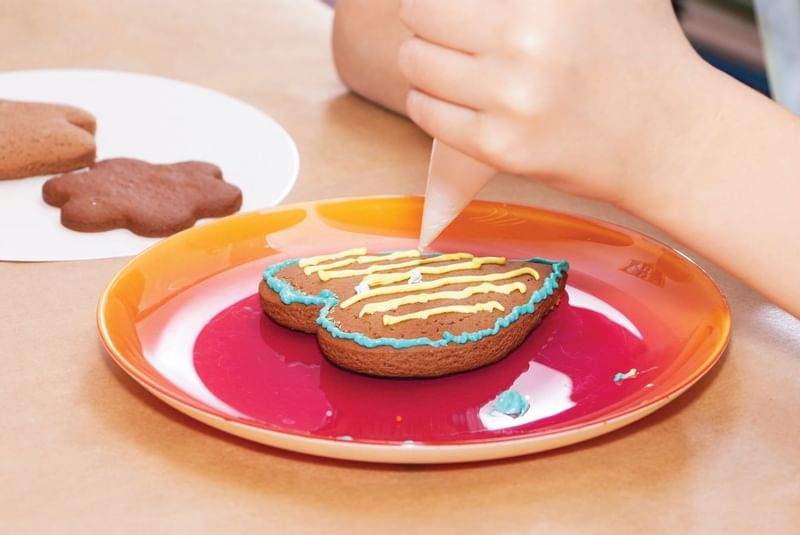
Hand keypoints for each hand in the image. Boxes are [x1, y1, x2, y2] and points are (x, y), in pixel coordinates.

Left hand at [398, 0, 706, 204]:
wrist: (667, 137)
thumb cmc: (639, 50)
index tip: (452, 7)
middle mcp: (525, 42)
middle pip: (419, 15)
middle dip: (425, 19)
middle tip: (446, 28)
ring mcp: (510, 100)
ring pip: (415, 65)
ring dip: (422, 61)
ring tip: (450, 63)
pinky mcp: (500, 148)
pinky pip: (426, 112)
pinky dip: (428, 101)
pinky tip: (451, 96)